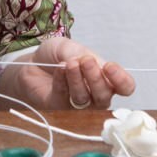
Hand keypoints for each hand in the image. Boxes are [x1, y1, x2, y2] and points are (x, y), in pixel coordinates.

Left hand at [0, 37, 134, 110]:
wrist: (31, 63)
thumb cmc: (56, 56)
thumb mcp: (70, 47)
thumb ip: (82, 54)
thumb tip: (91, 63)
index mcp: (105, 79)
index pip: (125, 87)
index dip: (121, 80)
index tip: (109, 66)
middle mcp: (95, 95)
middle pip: (105, 96)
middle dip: (95, 78)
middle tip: (85, 61)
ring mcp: (78, 105)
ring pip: (85, 99)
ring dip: (77, 79)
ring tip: (69, 63)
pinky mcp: (59, 109)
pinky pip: (64, 98)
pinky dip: (62, 82)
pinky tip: (58, 69)